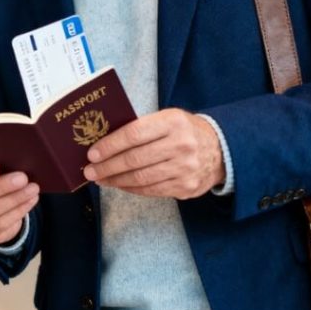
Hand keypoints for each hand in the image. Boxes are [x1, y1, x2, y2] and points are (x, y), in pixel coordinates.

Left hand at [82, 109, 224, 198]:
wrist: (221, 149)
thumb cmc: (184, 131)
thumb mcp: (168, 119)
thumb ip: (141, 127)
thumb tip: (104, 142)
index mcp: (173, 122)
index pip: (134, 134)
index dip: (110, 145)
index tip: (92, 153)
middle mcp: (181, 145)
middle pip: (135, 159)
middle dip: (107, 167)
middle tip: (90, 171)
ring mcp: (185, 168)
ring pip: (141, 178)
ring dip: (116, 180)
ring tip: (101, 179)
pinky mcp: (186, 187)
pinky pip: (151, 190)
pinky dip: (131, 188)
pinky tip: (120, 184)